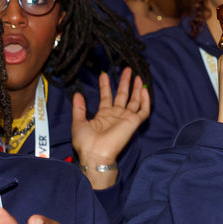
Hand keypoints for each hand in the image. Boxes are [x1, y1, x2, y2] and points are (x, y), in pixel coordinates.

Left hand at [71, 69, 149, 190]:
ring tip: (136, 75)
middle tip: (126, 69)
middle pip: (122, 95)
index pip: (107, 96)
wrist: (95, 153)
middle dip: (124, 82)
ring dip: (136, 88)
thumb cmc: (85, 142)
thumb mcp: (78, 122)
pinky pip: (143, 111)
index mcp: (104, 115)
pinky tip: (144, 89)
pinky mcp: (134, 122)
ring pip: (134, 100)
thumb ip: (79, 108)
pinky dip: (145, 100)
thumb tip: (77, 94)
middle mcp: (116, 115)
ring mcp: (126, 118)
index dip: (105, 85)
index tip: (104, 74)